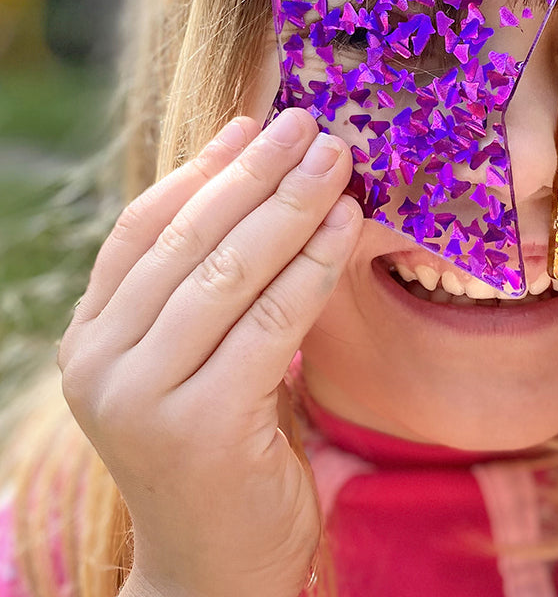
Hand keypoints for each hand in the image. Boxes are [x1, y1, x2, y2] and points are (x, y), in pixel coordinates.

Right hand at [58, 108, 360, 596]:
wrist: (217, 568)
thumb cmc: (222, 448)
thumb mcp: (201, 357)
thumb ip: (210, 285)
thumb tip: (260, 182)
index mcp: (92, 340)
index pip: (142, 229)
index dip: (202, 170)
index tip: (254, 125)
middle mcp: (102, 365)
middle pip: (188, 240)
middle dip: (256, 174)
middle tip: (309, 126)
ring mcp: (144, 398)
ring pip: (230, 272)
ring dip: (291, 206)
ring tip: (336, 159)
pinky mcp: (203, 425)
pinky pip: (272, 320)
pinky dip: (313, 264)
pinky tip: (345, 222)